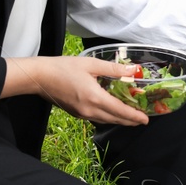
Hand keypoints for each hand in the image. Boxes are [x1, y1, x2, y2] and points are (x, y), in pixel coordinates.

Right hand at [5, 55, 149, 125]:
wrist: (39, 77)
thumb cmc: (63, 67)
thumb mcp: (90, 64)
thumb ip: (113, 68)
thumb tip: (133, 70)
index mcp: (95, 98)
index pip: (120, 111)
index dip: (135, 116)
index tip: (146, 119)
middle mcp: (89, 110)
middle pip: (115, 119)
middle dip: (130, 121)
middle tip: (143, 119)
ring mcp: (82, 114)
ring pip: (106, 120)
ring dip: (120, 120)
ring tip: (131, 117)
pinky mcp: (76, 113)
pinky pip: (97, 118)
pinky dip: (108, 117)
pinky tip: (112, 112)